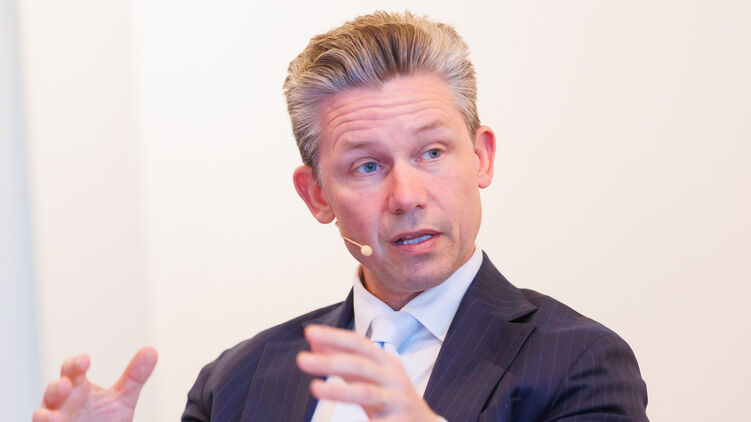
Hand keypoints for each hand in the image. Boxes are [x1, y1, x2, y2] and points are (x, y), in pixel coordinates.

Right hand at [33, 347, 157, 421]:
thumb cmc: (102, 419)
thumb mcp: (122, 399)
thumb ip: (135, 377)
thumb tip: (151, 351)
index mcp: (78, 386)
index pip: (73, 369)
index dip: (76, 364)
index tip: (85, 361)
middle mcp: (62, 402)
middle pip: (54, 390)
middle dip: (57, 387)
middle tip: (66, 385)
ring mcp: (54, 419)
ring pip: (42, 414)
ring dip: (47, 415)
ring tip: (57, 418)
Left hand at [296, 325, 439, 420]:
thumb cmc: (389, 398)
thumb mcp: (368, 377)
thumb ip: (343, 361)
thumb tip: (314, 342)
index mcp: (386, 361)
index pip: (358, 344)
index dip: (334, 336)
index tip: (309, 332)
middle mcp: (393, 378)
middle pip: (360, 365)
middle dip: (330, 361)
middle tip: (301, 359)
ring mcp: (397, 401)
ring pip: (366, 393)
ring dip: (338, 391)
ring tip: (314, 388)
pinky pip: (374, 421)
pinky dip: (356, 420)